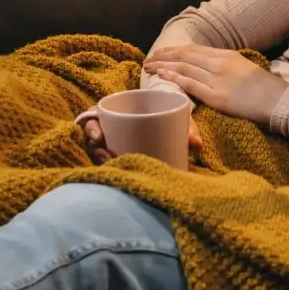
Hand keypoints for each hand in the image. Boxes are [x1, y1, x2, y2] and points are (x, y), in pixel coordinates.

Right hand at [84, 115, 202, 162]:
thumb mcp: (176, 115)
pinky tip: (114, 177)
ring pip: (97, 153)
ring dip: (101, 162)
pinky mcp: (114, 156)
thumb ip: (187, 128)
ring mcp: (110, 142)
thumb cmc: (168, 112)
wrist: (167, 116)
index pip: (93, 118)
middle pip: (93, 139)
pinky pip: (105, 163)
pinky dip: (107, 169)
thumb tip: (196, 145)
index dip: (91, 127)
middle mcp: (109, 127)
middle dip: (96, 151)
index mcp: (117, 112)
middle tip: (108, 159)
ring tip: (113, 169)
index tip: (99, 137)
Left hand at [144, 45, 288, 125]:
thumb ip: (230, 67)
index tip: (163, 52)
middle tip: (149, 58)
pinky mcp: (218, 96)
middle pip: (185, 56)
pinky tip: (162, 77)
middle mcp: (220, 63)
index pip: (195, 50)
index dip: (176, 50)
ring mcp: (218, 79)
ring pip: (184, 68)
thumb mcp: (247, 69)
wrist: (282, 101)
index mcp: (228, 56)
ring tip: (149, 67)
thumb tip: (217, 70)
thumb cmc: (268, 89)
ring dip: (164, 66)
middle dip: (165, 56)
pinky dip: (174, 79)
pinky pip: (191, 85)